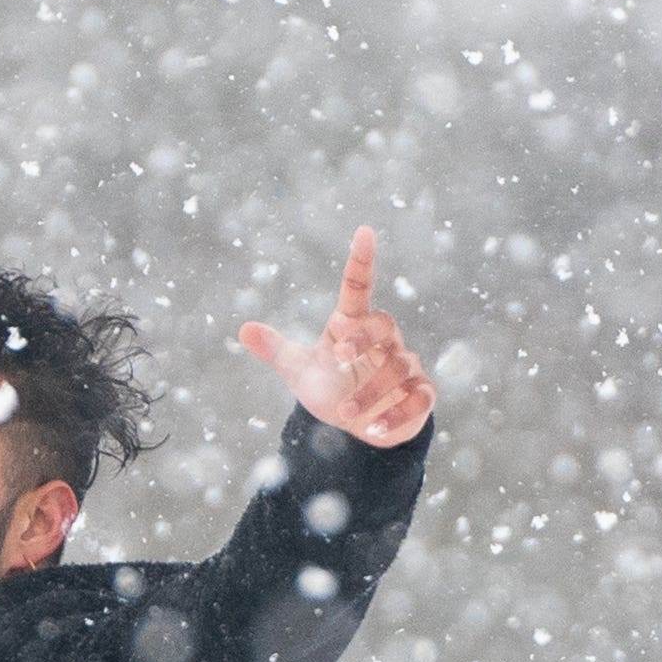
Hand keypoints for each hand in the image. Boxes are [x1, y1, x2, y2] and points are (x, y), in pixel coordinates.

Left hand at [237, 228, 434, 445]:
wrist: (356, 428)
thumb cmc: (331, 389)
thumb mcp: (299, 371)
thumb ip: (276, 350)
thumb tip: (242, 328)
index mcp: (353, 325)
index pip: (359, 287)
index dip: (362, 260)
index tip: (364, 232)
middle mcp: (383, 340)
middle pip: (382, 323)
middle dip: (362, 339)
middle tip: (338, 358)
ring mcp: (405, 366)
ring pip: (397, 366)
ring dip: (370, 391)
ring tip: (345, 413)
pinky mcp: (419, 395)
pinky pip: (419, 397)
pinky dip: (397, 414)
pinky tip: (374, 429)